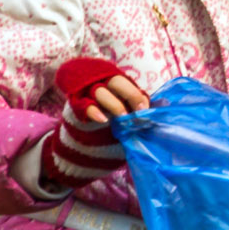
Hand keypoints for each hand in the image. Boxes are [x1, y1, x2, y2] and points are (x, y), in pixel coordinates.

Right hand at [33, 58, 142, 196]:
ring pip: (100, 91)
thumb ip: (135, 113)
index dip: (137, 94)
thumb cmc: (111, 129)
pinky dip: (94, 111)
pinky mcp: (76, 108)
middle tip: (138, 111)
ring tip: (122, 116)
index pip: (129, 83)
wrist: (84, 148)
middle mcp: (102, 86)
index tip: (144, 109)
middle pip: (116, 81)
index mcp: (117, 87)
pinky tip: (102, 119)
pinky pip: (83, 106)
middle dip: (130, 94)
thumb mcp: (125, 120)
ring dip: (114, 103)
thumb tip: (152, 114)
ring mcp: (87, 96)